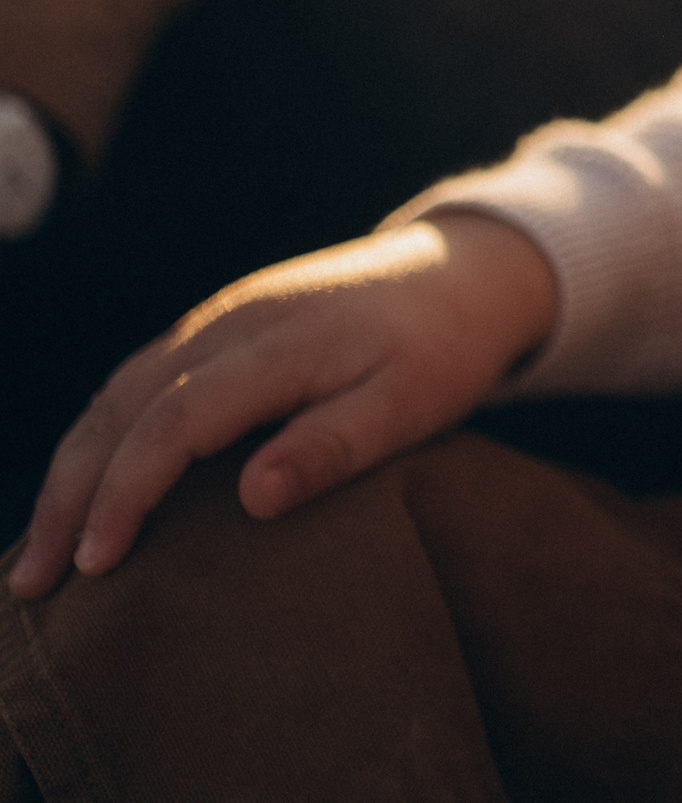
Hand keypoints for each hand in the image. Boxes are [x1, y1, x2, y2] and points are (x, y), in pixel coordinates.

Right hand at [6, 211, 557, 597]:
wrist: (467, 271)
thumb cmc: (447, 347)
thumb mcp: (413, 403)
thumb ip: (334, 446)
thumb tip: (251, 498)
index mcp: (278, 345)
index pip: (173, 420)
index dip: (126, 492)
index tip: (97, 564)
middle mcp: (231, 324)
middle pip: (121, 407)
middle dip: (69, 495)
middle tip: (34, 582)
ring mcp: (221, 320)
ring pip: (117, 393)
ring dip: (72, 469)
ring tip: (43, 550)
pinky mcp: (222, 328)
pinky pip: (139, 381)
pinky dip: (101, 437)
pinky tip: (86, 487)